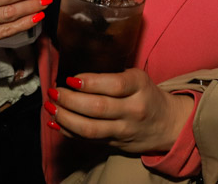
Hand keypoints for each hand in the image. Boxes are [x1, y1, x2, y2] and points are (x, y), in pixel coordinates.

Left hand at [45, 69, 193, 153]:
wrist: (166, 123)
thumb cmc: (145, 94)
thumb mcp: (136, 78)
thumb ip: (111, 76)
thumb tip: (74, 74)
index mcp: (139, 86)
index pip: (114, 85)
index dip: (89, 83)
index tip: (71, 78)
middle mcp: (132, 109)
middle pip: (97, 108)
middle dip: (70, 100)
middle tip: (54, 91)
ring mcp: (123, 130)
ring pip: (89, 128)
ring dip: (65, 117)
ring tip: (51, 106)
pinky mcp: (114, 143)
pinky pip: (87, 139)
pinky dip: (67, 131)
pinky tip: (55, 122)